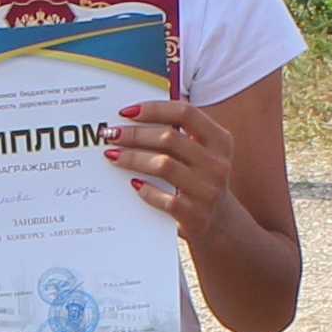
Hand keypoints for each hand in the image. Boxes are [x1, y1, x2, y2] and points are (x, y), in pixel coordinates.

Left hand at [112, 97, 235, 236]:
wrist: (218, 223)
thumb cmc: (199, 180)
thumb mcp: (201, 153)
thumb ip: (180, 133)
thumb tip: (136, 114)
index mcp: (219, 141)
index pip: (185, 113)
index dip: (154, 109)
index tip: (126, 112)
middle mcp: (217, 164)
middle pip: (169, 138)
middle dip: (134, 134)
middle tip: (111, 134)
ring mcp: (208, 190)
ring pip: (164, 165)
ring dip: (133, 158)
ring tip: (113, 155)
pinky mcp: (195, 215)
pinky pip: (164, 199)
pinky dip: (146, 190)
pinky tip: (133, 183)